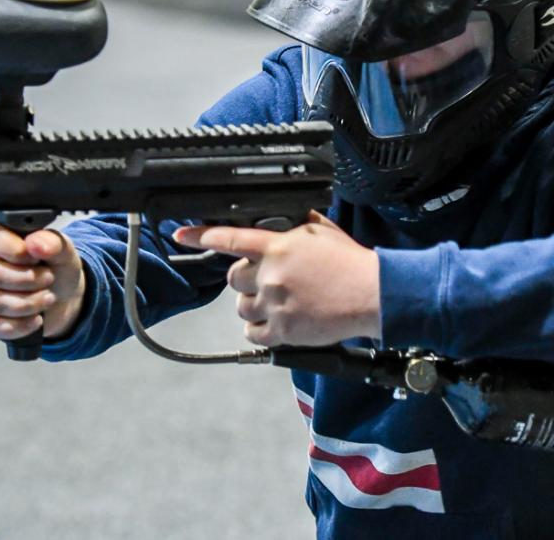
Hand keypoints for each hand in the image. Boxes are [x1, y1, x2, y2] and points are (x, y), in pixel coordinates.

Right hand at [0, 223, 84, 342]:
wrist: (63, 296)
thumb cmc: (56, 266)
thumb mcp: (62, 250)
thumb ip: (52, 242)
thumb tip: (35, 244)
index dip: (19, 253)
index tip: (39, 259)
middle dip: (27, 281)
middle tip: (50, 279)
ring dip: (27, 304)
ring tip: (49, 298)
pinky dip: (18, 326)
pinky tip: (37, 320)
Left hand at [172, 211, 379, 346]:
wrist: (372, 293)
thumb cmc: (350, 262)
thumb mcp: (321, 230)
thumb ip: (293, 224)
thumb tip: (280, 219)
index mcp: (277, 246)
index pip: (228, 238)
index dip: (199, 236)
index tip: (180, 235)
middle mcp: (271, 275)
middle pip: (233, 279)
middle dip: (246, 279)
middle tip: (267, 280)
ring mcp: (276, 304)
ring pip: (242, 307)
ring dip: (254, 304)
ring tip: (278, 302)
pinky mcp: (284, 330)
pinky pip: (253, 333)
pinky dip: (259, 329)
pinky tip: (275, 322)